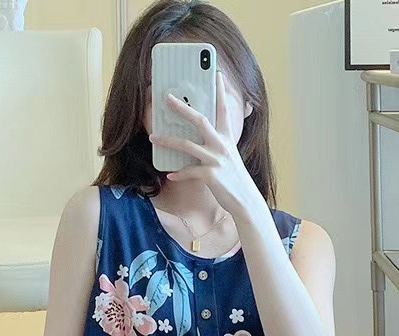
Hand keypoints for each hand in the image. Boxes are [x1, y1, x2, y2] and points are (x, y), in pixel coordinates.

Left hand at [149, 70, 264, 219]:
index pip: (223, 110)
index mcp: (227, 138)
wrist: (245, 201)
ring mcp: (216, 160)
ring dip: (167, 141)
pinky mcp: (211, 176)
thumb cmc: (234, 178)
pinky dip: (179, 173)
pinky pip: (189, 172)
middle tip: (167, 98)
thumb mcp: (229, 156)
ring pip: (187, 146)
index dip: (220, 91)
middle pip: (200, 120)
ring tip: (153, 139)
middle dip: (182, 108)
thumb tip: (201, 137)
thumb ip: (217, 144)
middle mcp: (222, 145)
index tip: (216, 73)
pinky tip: (170, 174)